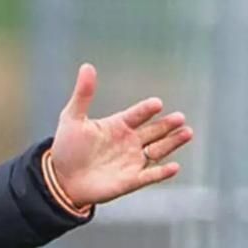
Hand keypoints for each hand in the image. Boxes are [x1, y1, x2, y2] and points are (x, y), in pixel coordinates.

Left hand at [49, 63, 193, 205]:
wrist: (60, 180)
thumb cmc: (66, 149)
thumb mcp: (72, 119)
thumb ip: (83, 94)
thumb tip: (86, 66)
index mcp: (118, 125)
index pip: (137, 114)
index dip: (146, 109)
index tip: (156, 104)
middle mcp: (129, 141)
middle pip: (155, 130)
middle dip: (168, 124)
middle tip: (180, 117)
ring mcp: (132, 160)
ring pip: (158, 150)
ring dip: (172, 142)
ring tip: (187, 132)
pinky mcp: (131, 180)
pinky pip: (151, 175)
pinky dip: (162, 172)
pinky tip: (173, 166)